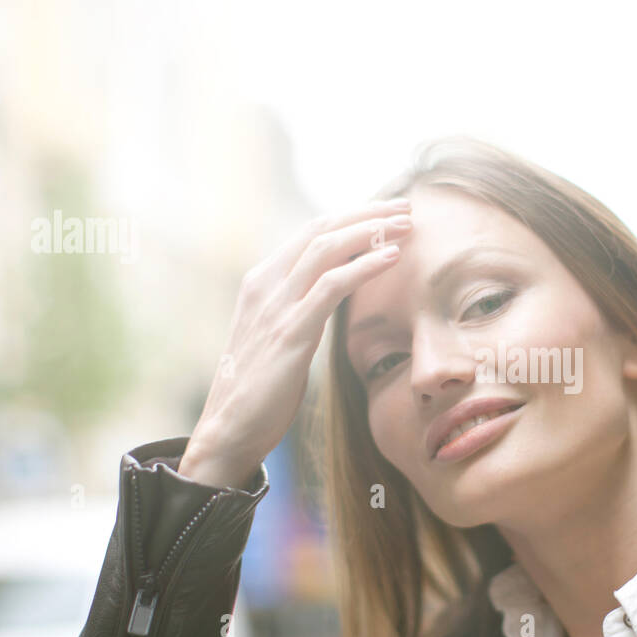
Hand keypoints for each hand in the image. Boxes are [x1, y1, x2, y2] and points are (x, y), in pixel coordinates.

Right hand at [178, 198, 412, 488]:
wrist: (228, 430)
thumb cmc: (259, 389)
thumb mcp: (279, 336)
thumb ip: (300, 309)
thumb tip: (333, 295)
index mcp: (262, 282)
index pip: (311, 232)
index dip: (352, 217)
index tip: (388, 213)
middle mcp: (265, 285)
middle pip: (321, 229)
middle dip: (367, 213)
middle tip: (406, 206)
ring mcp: (275, 306)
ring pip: (327, 248)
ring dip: (372, 231)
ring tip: (407, 225)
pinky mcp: (289, 332)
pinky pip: (331, 286)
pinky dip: (365, 266)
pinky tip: (392, 258)